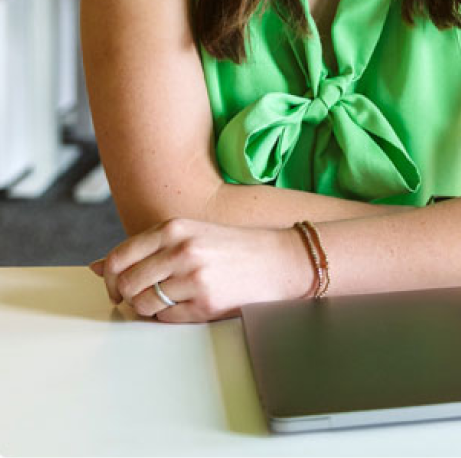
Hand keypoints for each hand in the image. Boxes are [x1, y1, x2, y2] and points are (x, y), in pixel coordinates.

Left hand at [89, 218, 309, 321]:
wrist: (278, 259)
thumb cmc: (232, 247)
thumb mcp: (189, 234)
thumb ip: (145, 248)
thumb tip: (96, 267)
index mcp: (173, 227)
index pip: (119, 257)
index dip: (110, 279)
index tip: (115, 288)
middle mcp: (181, 249)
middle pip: (126, 284)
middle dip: (126, 297)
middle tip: (138, 298)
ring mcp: (193, 277)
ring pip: (144, 304)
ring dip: (148, 308)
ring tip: (168, 299)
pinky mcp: (205, 302)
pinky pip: (167, 318)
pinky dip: (170, 317)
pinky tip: (187, 304)